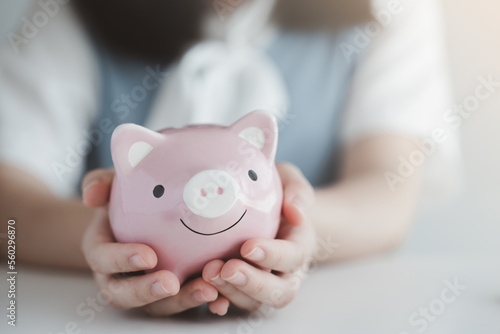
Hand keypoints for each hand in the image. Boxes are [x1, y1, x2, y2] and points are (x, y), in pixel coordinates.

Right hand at [81, 169, 218, 315]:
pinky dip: (201, 305)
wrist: (147, 211)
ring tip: (207, 291)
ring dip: (181, 302)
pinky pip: (183, 305)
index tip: (148, 255)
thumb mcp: (115, 184)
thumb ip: (101, 184)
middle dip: (146, 292)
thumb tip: (91, 194)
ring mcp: (145, 288)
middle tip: (171, 283)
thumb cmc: (130, 197)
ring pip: (157, 306)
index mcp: (102, 250)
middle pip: (123, 294)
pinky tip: (221, 300)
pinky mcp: (171, 294)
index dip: (121, 260)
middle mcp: (119, 275)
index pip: (103, 259)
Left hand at [202, 163, 315, 315]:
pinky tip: (201, 292)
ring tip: (208, 274)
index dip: (273, 256)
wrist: (262, 206)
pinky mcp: (240, 289)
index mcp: (300, 246)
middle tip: (226, 269)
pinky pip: (232, 303)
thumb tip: (296, 212)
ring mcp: (263, 284)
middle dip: (252, 283)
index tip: (247, 246)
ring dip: (231, 292)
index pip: (293, 257)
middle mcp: (286, 272)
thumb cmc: (276, 191)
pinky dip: (219, 302)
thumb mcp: (290, 181)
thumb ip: (297, 192)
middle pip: (279, 292)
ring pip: (254, 302)